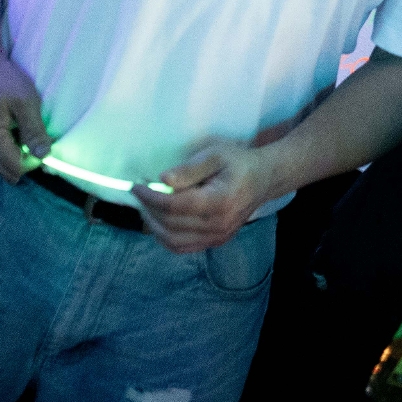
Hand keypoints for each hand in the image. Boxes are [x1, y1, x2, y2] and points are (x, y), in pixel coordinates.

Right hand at [0, 51, 50, 182]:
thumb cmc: (4, 79)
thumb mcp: (26, 101)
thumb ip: (34, 131)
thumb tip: (44, 156)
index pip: (16, 168)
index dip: (34, 160)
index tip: (44, 140)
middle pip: (6, 171)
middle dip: (24, 160)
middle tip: (35, 136)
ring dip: (14, 154)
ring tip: (23, 129)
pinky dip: (5, 148)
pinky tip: (12, 128)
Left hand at [132, 139, 273, 253]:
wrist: (264, 179)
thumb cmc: (239, 162)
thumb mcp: (216, 154)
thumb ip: (189, 169)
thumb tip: (162, 180)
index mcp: (219, 201)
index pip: (175, 206)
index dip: (151, 197)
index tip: (136, 186)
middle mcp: (218, 225)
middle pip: (171, 226)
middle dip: (148, 210)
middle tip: (139, 194)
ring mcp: (218, 237)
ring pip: (174, 241)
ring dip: (154, 226)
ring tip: (146, 207)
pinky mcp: (216, 242)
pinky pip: (183, 247)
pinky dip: (165, 237)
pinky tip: (159, 221)